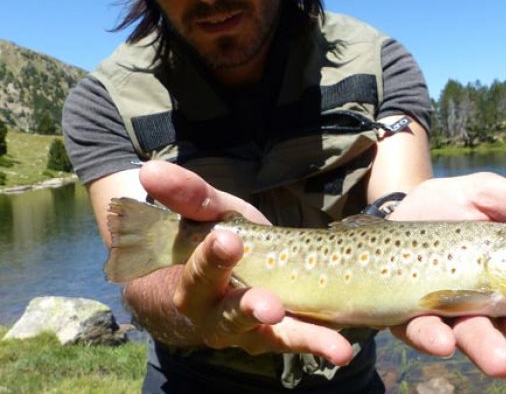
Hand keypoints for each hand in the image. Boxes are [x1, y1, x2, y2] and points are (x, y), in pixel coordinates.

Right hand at [138, 161, 355, 365]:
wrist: (223, 280)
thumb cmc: (213, 241)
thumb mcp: (206, 215)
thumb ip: (187, 195)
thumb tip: (149, 169)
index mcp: (193, 286)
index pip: (199, 273)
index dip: (211, 258)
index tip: (227, 238)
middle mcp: (218, 318)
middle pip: (229, 316)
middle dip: (248, 309)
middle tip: (268, 305)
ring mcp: (253, 331)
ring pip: (273, 337)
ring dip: (300, 338)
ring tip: (329, 344)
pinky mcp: (284, 335)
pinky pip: (303, 341)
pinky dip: (323, 344)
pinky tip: (343, 349)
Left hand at [387, 172, 505, 376]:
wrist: (399, 207)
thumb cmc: (456, 203)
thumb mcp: (491, 195)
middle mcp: (504, 306)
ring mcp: (462, 318)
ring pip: (483, 343)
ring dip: (492, 351)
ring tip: (501, 362)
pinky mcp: (419, 322)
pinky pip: (427, 336)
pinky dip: (435, 340)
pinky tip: (443, 340)